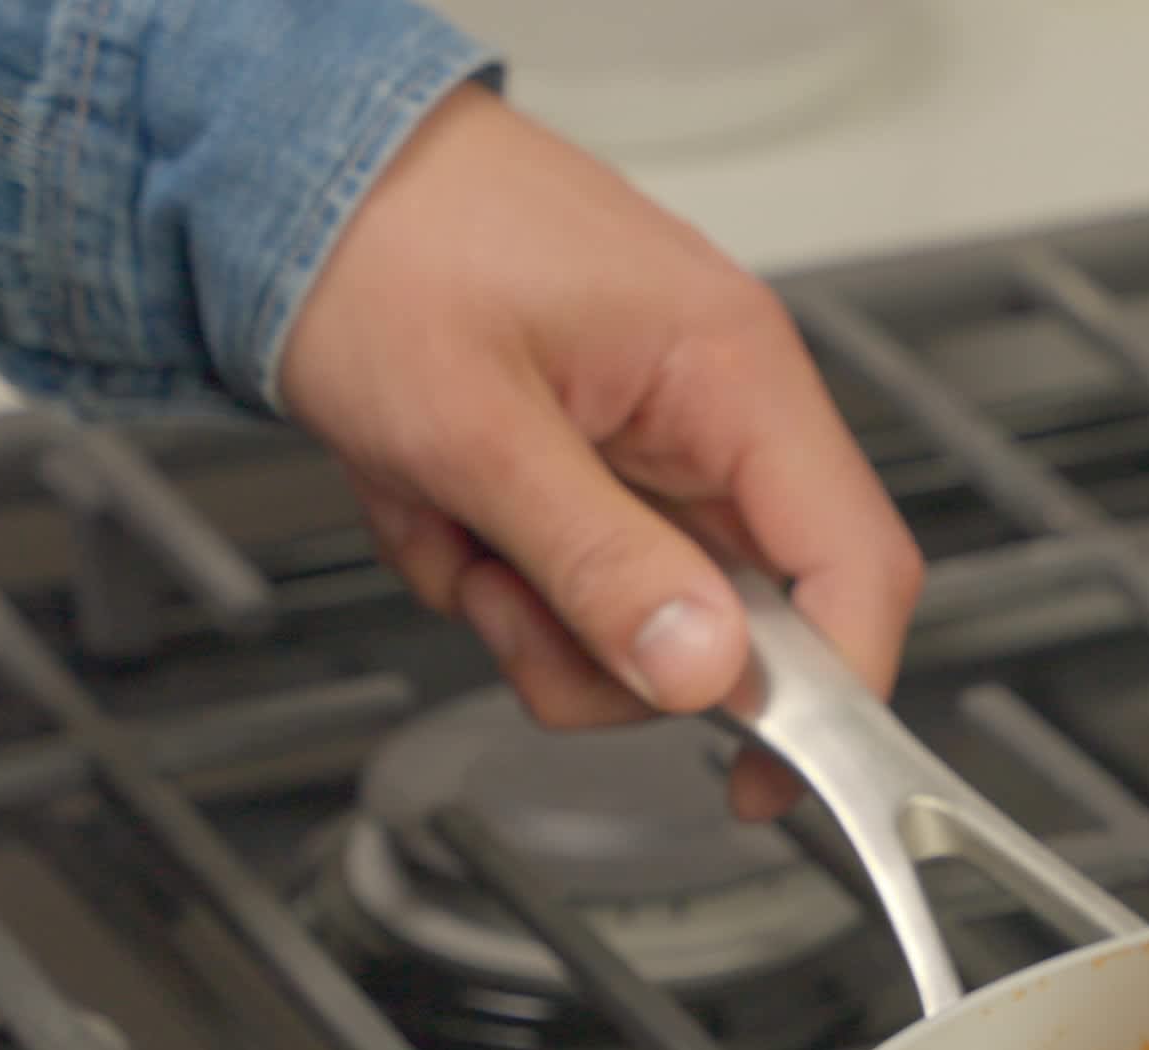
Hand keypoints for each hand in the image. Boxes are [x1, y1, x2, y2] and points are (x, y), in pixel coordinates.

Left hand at [276, 85, 920, 816]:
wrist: (291, 172)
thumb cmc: (383, 244)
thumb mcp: (475, 428)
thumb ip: (598, 563)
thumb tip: (704, 671)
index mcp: (734, 375)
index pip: (856, 568)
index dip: (831, 698)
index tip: (766, 778)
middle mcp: (719, 407)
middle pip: (738, 618)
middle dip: (604, 645)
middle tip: (505, 597)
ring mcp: (658, 438)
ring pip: (646, 615)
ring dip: (534, 611)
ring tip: (454, 525)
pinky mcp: (598, 461)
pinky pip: (579, 576)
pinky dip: (495, 568)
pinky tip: (442, 500)